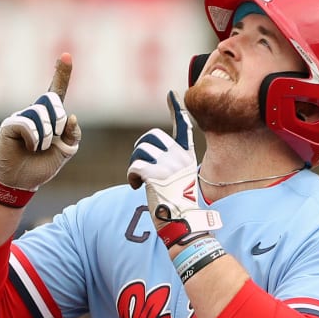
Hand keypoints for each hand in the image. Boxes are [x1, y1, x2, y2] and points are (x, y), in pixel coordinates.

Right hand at [0, 55, 81, 192]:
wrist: (21, 182)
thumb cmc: (40, 167)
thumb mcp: (64, 153)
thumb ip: (72, 136)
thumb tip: (72, 117)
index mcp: (49, 117)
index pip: (56, 91)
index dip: (61, 73)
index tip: (67, 56)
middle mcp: (34, 113)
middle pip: (52, 101)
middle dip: (58, 122)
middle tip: (53, 140)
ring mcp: (21, 117)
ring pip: (40, 115)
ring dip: (45, 138)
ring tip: (37, 149)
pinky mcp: (9, 125)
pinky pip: (27, 125)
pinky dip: (32, 140)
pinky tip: (26, 147)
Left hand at [127, 90, 220, 245]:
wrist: (183, 223)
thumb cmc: (180, 208)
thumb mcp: (181, 181)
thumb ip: (172, 166)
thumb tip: (151, 159)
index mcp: (187, 157)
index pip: (182, 126)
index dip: (176, 109)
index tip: (171, 94)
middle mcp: (179, 157)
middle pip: (152, 137)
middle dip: (140, 150)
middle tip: (140, 168)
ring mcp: (168, 165)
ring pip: (140, 151)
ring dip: (134, 165)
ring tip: (138, 181)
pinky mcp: (155, 175)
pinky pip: (134, 166)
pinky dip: (131, 176)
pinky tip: (135, 187)